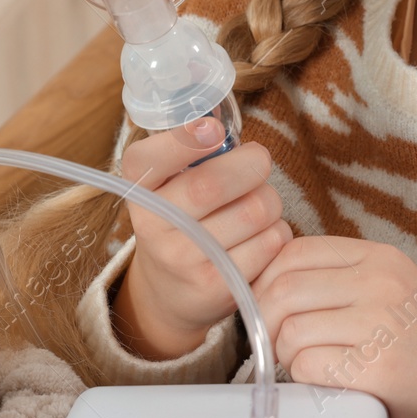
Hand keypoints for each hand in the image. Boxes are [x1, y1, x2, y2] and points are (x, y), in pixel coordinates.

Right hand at [113, 117, 292, 359]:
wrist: (170, 293)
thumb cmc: (182, 220)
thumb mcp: (169, 186)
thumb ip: (192, 153)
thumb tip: (220, 123)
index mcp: (139, 190)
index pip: (148, 160)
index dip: (184, 141)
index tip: (214, 130)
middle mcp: (152, 226)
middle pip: (214, 183)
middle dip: (252, 164)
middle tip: (258, 163)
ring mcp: (181, 260)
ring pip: (255, 210)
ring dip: (270, 200)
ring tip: (258, 206)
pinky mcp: (216, 286)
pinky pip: (271, 241)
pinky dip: (277, 231)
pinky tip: (260, 237)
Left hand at [251, 235, 416, 417]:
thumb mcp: (395, 290)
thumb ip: (345, 280)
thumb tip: (273, 285)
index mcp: (380, 257)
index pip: (294, 251)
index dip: (267, 280)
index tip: (269, 306)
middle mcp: (380, 282)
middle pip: (283, 288)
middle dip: (266, 321)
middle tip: (280, 343)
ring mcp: (381, 324)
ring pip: (290, 329)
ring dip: (285, 354)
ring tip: (306, 364)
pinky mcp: (379, 368)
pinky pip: (309, 367)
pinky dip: (305, 378)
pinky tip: (329, 381)